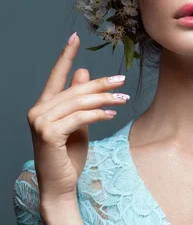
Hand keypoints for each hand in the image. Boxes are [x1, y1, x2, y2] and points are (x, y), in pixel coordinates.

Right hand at [27, 32, 128, 204]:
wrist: (61, 186)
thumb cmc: (68, 157)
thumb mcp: (78, 125)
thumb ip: (79, 101)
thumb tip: (84, 73)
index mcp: (43, 107)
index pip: (55, 76)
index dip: (66, 56)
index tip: (75, 38)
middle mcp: (38, 111)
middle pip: (74, 90)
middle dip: (100, 84)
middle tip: (121, 79)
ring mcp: (41, 122)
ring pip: (79, 102)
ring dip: (104, 99)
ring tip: (123, 98)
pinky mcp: (49, 134)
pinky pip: (80, 118)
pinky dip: (98, 115)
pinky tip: (111, 115)